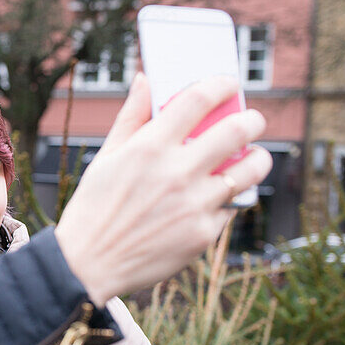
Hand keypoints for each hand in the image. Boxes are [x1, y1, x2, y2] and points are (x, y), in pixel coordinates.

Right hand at [56, 73, 271, 304]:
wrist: (87, 265)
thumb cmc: (94, 208)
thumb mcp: (106, 158)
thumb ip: (131, 117)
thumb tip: (145, 79)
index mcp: (149, 147)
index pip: (198, 99)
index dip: (221, 84)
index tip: (228, 84)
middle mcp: (176, 172)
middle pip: (238, 129)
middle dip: (253, 120)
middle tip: (252, 121)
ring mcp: (194, 204)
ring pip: (250, 169)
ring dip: (258, 158)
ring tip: (252, 158)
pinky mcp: (203, 233)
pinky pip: (231, 207)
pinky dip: (228, 200)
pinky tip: (215, 199)